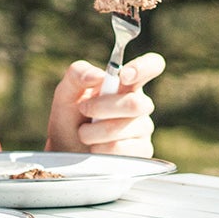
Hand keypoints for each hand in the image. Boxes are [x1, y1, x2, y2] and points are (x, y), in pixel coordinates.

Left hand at [46, 52, 162, 155]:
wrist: (66, 151)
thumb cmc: (71, 118)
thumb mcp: (66, 92)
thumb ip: (78, 75)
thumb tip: (99, 75)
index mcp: (127, 83)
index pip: (152, 65)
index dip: (143, 68)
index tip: (123, 76)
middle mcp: (140, 104)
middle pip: (135, 103)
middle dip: (101, 107)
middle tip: (84, 109)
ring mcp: (143, 128)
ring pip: (124, 128)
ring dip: (95, 132)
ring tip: (84, 134)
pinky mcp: (141, 152)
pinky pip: (122, 149)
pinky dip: (100, 149)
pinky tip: (95, 148)